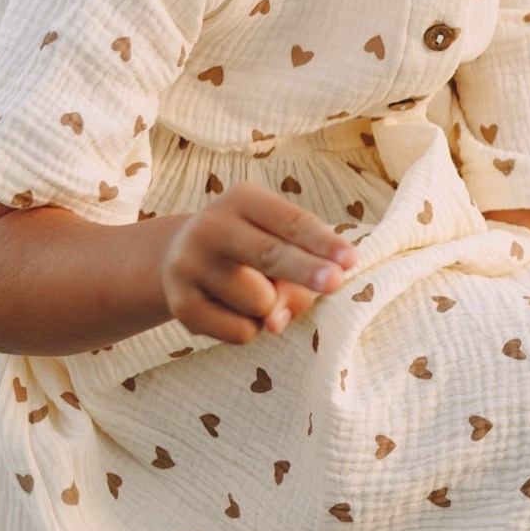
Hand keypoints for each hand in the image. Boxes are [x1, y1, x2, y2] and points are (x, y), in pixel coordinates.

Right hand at [158, 181, 354, 343]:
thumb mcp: (275, 240)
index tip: (350, 259)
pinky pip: (241, 331)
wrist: (179, 257)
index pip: (291, 222)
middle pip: (270, 255)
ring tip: (252, 291)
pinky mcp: (181, 304)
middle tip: (335, 282)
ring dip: (272, 308)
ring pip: (261, 302)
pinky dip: (251, 329)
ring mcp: (190, 265)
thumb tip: (274, 323)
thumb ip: (294, 270)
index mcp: (242, 199)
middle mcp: (210, 226)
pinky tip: (232, 309)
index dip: (323, 243)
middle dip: (305, 270)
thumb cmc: (249, 246)